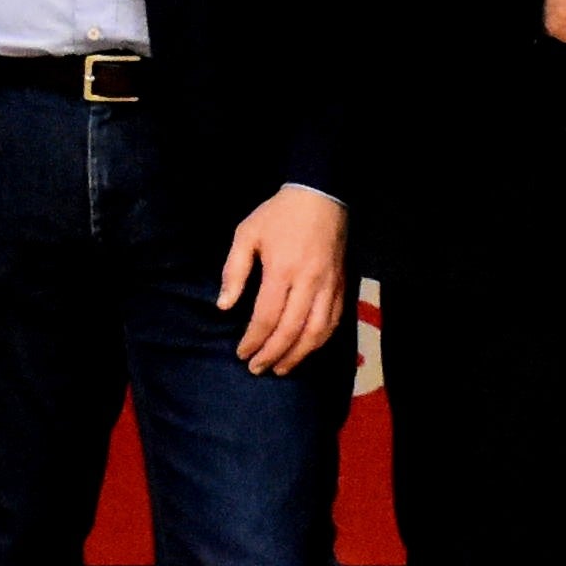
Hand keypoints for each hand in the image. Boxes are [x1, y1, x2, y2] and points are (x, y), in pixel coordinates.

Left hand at [220, 184, 349, 375]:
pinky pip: (333, 322)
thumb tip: (224, 306)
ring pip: (317, 332)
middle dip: (273, 354)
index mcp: (282, 269)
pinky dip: (320, 341)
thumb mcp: (247, 234)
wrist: (321, 195)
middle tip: (257, 369)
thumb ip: (234, 271)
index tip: (241, 353)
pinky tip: (306, 350)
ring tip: (281, 369)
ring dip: (298, 355)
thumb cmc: (278, 215)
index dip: (253, 340)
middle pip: (292, 330)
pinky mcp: (342, 286)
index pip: (267, 317)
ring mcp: (329, 286)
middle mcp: (308, 282)